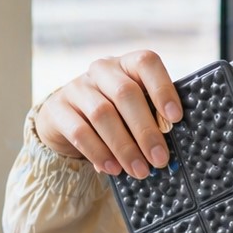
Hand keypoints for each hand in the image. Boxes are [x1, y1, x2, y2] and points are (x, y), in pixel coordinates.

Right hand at [33, 51, 182, 179]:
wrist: (67, 117)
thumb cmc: (114, 113)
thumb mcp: (133, 109)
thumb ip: (149, 120)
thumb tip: (162, 151)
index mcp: (127, 64)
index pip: (147, 63)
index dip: (163, 89)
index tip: (175, 118)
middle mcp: (102, 70)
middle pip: (126, 93)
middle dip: (145, 130)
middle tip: (159, 158)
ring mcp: (77, 87)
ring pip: (102, 113)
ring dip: (124, 146)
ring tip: (139, 170)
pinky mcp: (58, 108)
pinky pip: (79, 131)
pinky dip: (98, 153)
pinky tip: (113, 169)